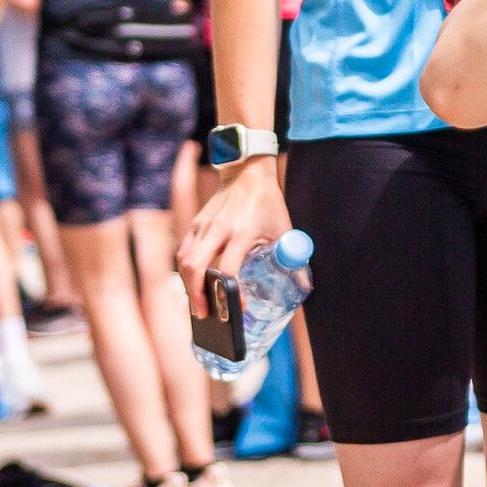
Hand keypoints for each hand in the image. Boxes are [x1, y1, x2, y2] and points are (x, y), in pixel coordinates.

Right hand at [176, 157, 288, 317]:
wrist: (247, 173)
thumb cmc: (267, 203)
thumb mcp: (283, 229)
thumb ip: (291, 258)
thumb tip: (303, 288)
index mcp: (242, 232)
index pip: (229, 268)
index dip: (230, 292)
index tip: (237, 309)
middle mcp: (218, 229)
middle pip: (195, 266)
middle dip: (196, 294)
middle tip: (203, 314)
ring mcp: (202, 226)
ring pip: (184, 260)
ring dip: (188, 286)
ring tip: (197, 304)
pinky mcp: (195, 223)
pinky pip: (183, 251)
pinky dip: (185, 271)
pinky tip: (192, 284)